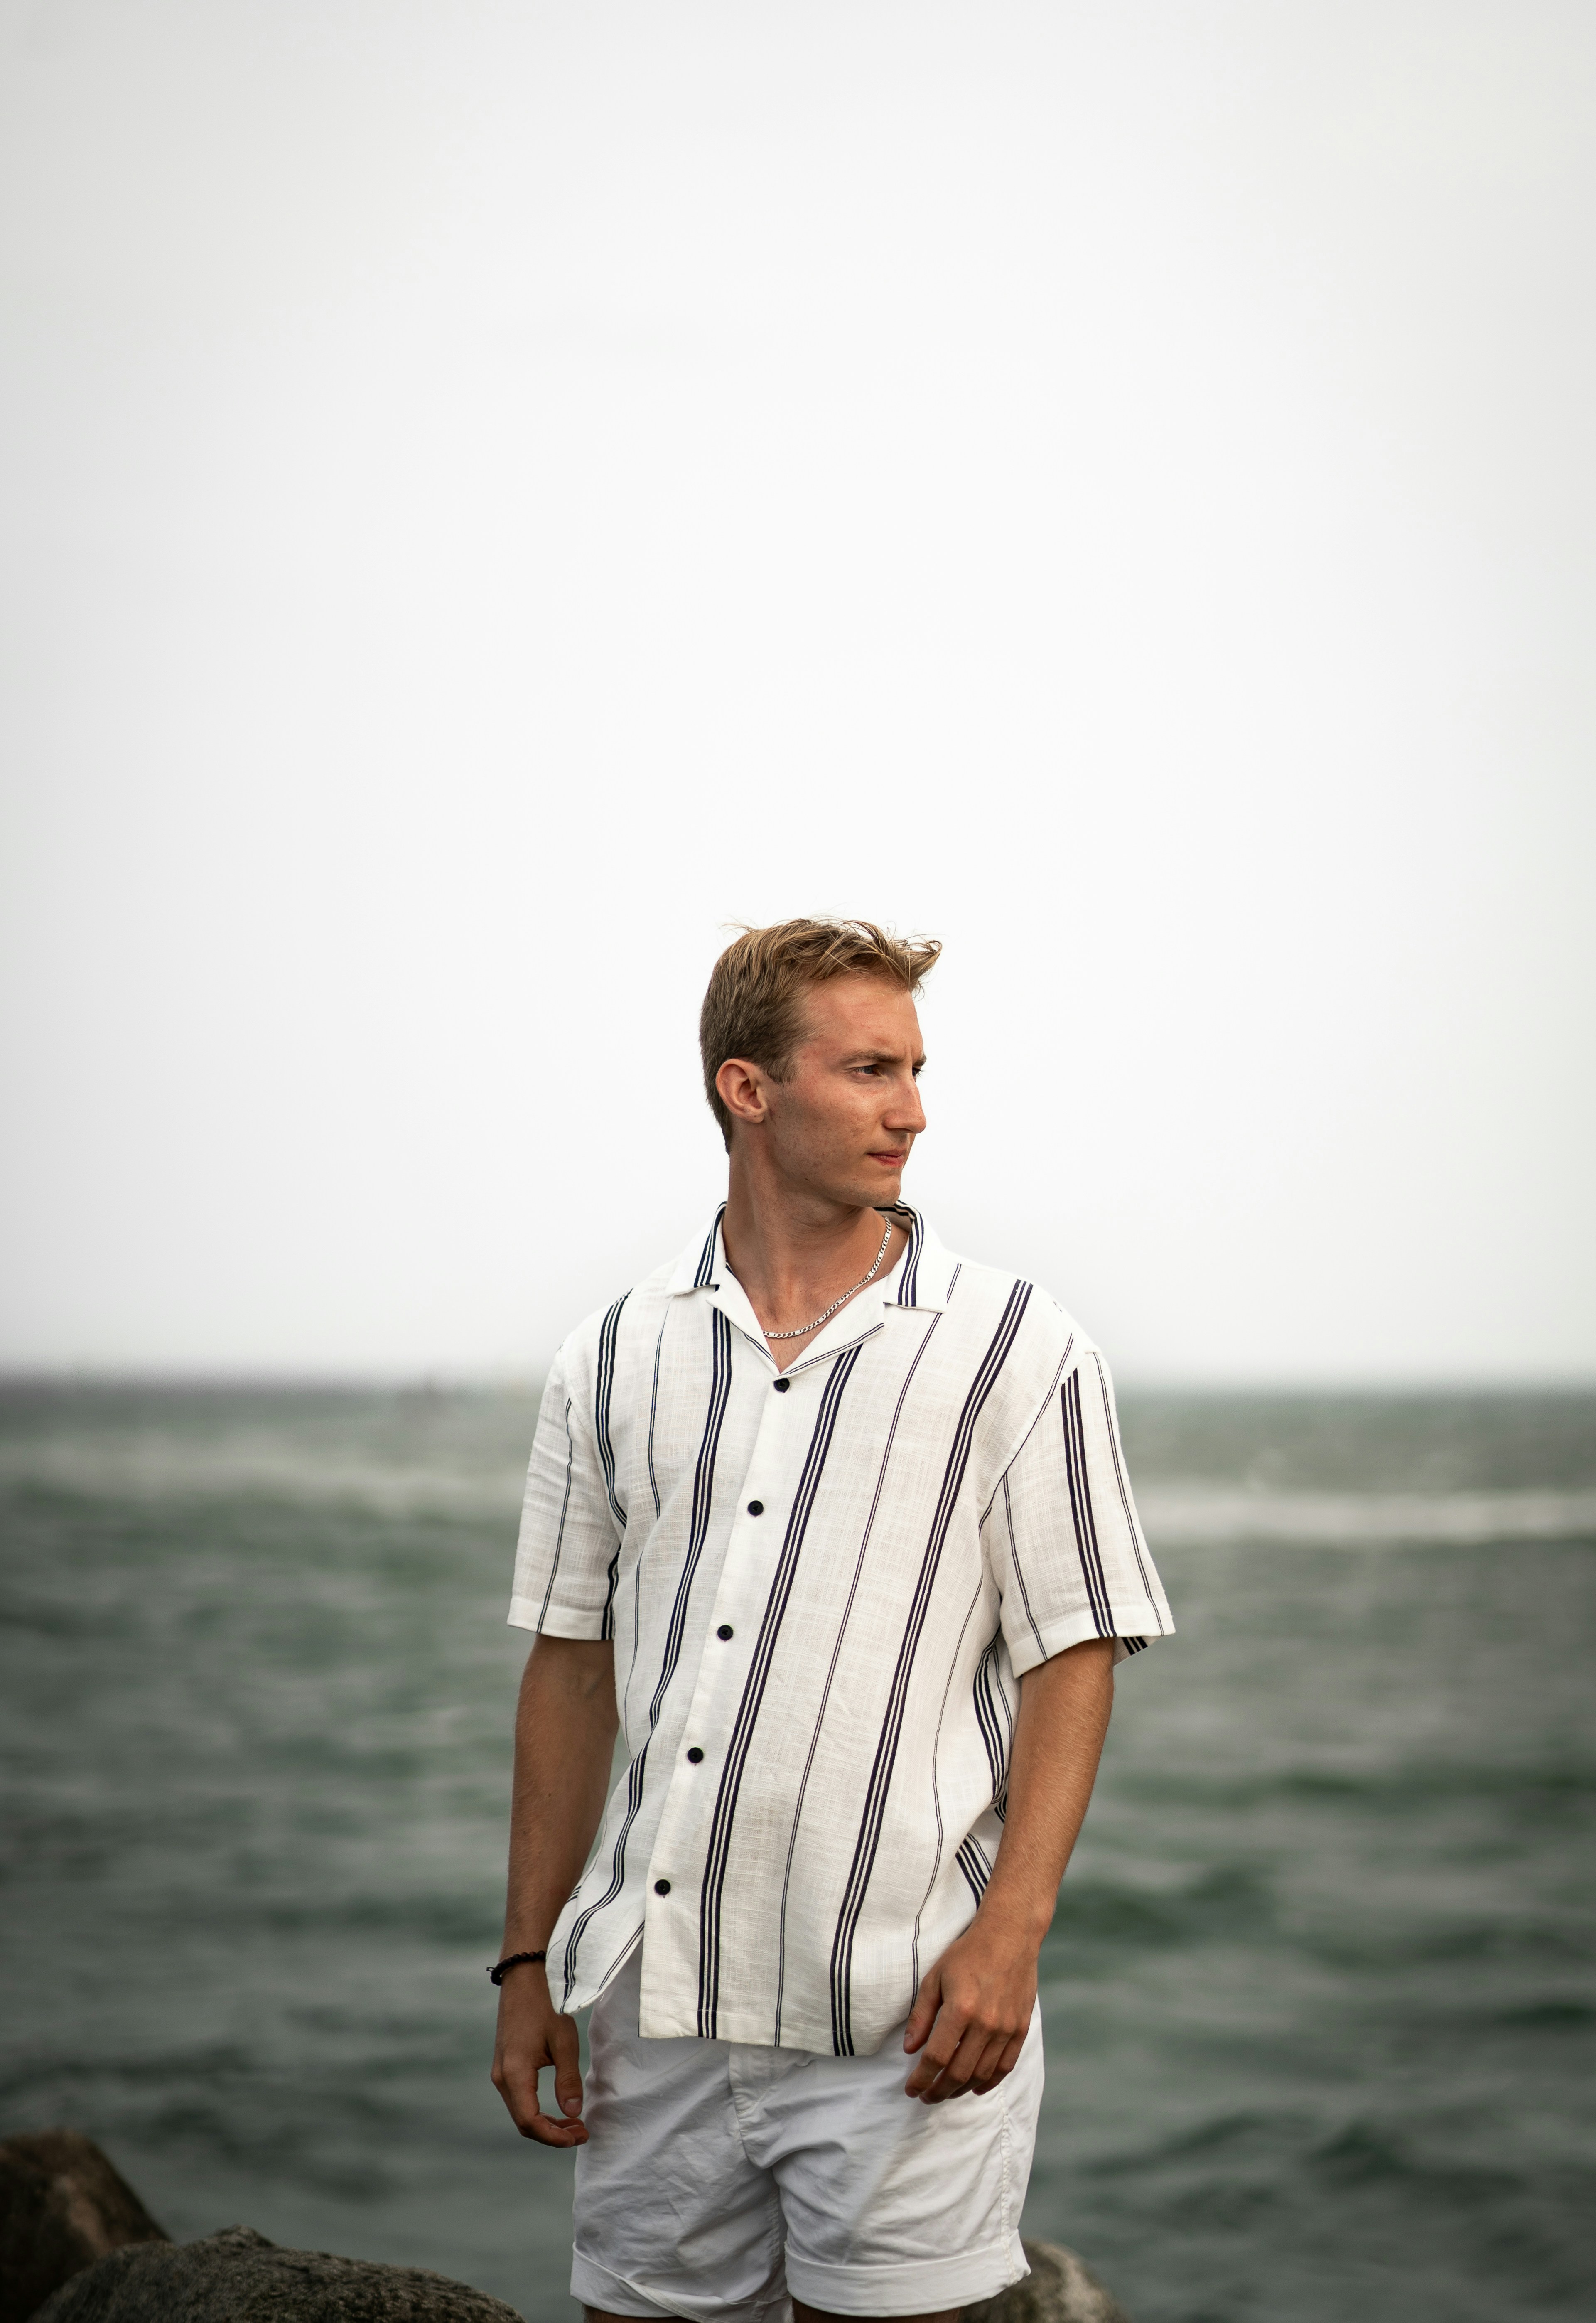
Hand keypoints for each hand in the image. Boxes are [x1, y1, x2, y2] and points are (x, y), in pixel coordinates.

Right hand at [490, 1962, 587, 2145]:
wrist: (524, 1974)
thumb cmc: (546, 2003)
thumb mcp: (564, 2041)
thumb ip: (568, 2079)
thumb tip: (573, 2113)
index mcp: (514, 2073)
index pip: (530, 2122)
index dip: (555, 2137)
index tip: (579, 2135)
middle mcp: (501, 2077)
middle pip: (524, 2122)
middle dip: (553, 2133)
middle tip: (582, 2131)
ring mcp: (500, 2071)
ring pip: (521, 2111)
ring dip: (546, 2122)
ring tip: (574, 2122)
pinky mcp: (504, 2064)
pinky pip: (519, 2098)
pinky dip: (538, 2108)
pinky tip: (558, 2106)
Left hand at [901, 1916, 1036, 2102]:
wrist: (1010, 1936)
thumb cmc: (967, 1954)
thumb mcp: (935, 1978)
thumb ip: (921, 2015)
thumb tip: (910, 2050)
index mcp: (960, 2009)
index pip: (936, 2058)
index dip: (921, 2079)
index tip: (911, 2089)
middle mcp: (986, 2023)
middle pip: (959, 2073)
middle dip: (939, 2091)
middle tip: (927, 2096)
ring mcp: (1006, 2028)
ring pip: (982, 2075)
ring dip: (961, 2090)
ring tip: (946, 2092)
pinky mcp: (1021, 2028)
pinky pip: (1005, 2067)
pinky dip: (989, 2082)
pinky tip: (975, 2087)